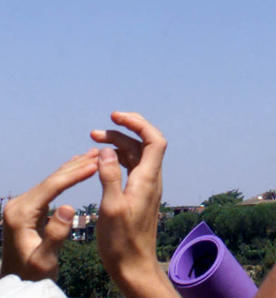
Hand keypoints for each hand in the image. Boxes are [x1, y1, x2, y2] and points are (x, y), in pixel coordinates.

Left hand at [0, 150, 97, 280]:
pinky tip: (76, 168)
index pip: (53, 186)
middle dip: (77, 165)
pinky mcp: (27, 208)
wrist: (17, 281)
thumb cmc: (32, 274)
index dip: (76, 173)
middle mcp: (18, 205)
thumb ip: (55, 235)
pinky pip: (49, 187)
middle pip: (52, 179)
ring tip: (93, 155)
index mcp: (21, 214)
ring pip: (51, 180)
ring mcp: (21, 205)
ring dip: (73, 167)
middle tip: (100, 153)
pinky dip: (65, 176)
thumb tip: (68, 207)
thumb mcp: (44, 260)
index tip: (97, 163)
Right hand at [91, 111, 175, 296]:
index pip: (154, 140)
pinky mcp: (140, 196)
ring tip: (93, 142)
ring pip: (137, 157)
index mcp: (148, 179)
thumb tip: (107, 150)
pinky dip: (118, 160)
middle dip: (122, 133)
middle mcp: (152, 180)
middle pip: (144, 145)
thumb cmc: (122, 241)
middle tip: (95, 132)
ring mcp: (147, 187)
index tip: (116, 117)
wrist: (134, 265)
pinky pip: (132, 169)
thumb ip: (110, 176)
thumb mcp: (111, 208)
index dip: (138, 123)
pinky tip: (103, 163)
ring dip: (118, 146)